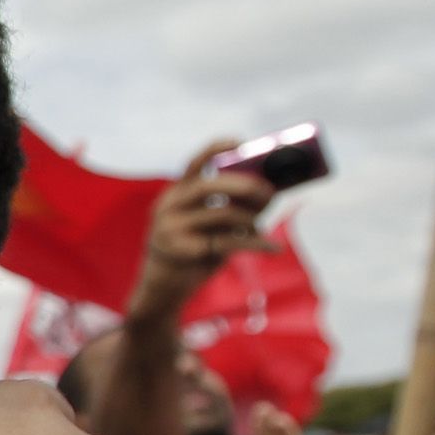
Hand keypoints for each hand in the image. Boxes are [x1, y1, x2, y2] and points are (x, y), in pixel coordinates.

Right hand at [126, 145, 272, 325]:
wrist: (161, 292)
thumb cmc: (191, 254)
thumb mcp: (207, 226)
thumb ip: (230, 207)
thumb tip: (271, 191)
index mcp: (175, 194)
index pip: (195, 162)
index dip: (218, 148)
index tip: (242, 142)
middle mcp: (169, 206)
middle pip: (212, 184)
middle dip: (247, 185)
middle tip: (270, 192)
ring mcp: (171, 228)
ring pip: (223, 213)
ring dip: (251, 220)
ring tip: (260, 228)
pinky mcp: (182, 250)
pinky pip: (229, 242)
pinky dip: (256, 244)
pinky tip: (273, 247)